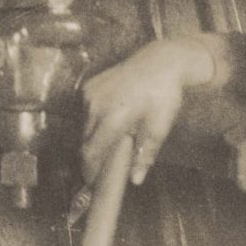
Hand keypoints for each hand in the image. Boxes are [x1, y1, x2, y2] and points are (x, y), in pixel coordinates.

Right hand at [81, 36, 219, 185]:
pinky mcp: (88, 86)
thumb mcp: (160, 127)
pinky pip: (84, 112)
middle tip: (100, 169)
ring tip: (105, 146)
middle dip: (90, 157)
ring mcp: (89, 94)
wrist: (161, 62)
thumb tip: (135, 180)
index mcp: (113, 118)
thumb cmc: (164, 96)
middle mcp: (95, 105)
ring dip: (91, 140)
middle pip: (84, 142)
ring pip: (82, 127)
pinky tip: (107, 125)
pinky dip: (92, 123)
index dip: (89, 170)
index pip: (91, 152)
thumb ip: (145, 154)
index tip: (91, 183)